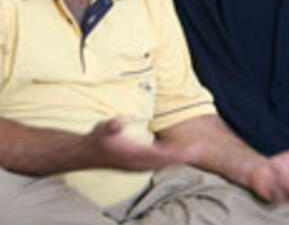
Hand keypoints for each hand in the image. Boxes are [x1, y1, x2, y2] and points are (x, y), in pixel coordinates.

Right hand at [83, 119, 199, 171]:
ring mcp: (138, 166)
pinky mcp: (138, 165)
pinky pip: (158, 163)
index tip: (189, 151)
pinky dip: (169, 160)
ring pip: (163, 164)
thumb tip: (118, 122)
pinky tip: (177, 155)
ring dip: (177, 159)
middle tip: (199, 150)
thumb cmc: (98, 139)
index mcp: (134, 154)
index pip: (159, 156)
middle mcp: (138, 163)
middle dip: (182, 157)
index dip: (175, 154)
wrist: (89, 153)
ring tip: (193, 152)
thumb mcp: (103, 129)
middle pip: (165, 162)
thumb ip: (111, 126)